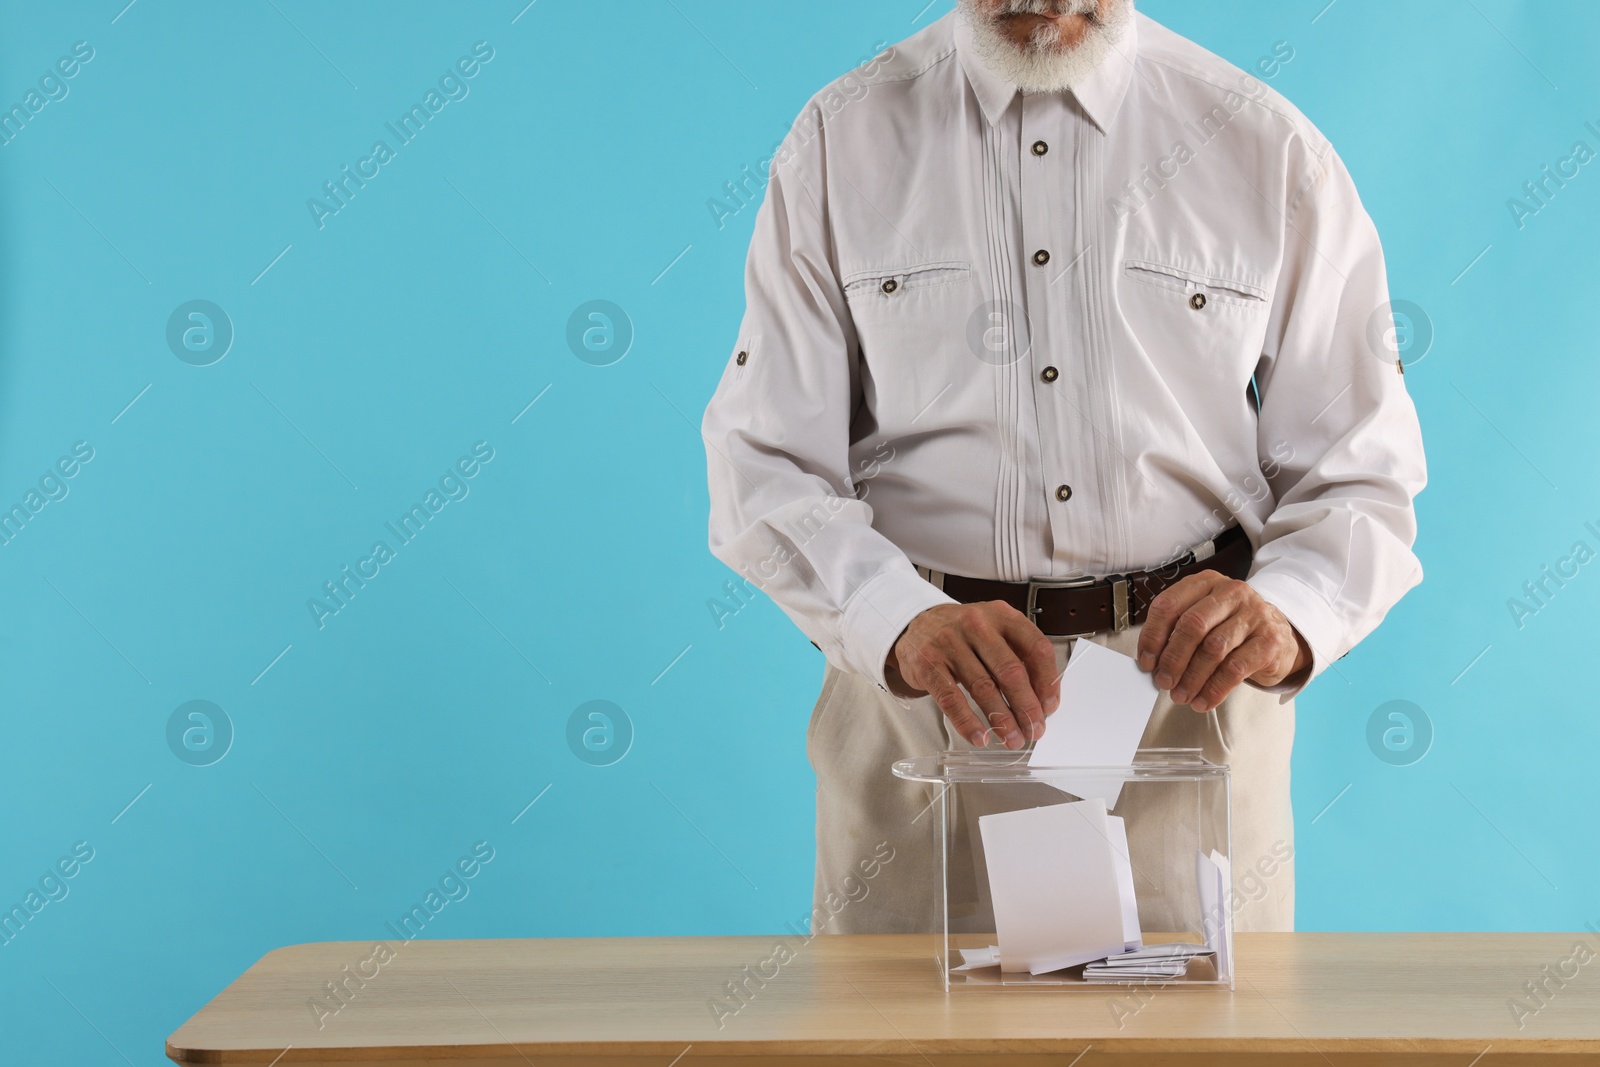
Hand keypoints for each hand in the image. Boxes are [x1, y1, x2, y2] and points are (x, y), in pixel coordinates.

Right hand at [886, 602, 1059, 749]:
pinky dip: (967, 722)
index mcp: (1001, 615)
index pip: (1036, 648)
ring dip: (1002, 719)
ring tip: (1011, 738)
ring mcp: (950, 643)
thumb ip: (1018, 657)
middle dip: (1027, 707)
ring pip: (983, 688)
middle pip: (1011, 672)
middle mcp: (977, 625)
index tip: (1050, 706)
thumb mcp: (994, 631)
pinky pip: (951, 699)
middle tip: (1034, 729)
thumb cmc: (962, 633)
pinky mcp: (928, 663)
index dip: (1047, 682)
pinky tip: (979, 736)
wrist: (914, 624)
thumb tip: (1041, 699)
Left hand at [1135, 572, 1310, 711]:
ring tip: (1181, 695)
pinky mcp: (1269, 640)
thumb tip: (1152, 663)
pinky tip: (1203, 701)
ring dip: (1192, 678)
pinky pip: (1235, 669)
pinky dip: (1214, 689)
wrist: (1279, 636)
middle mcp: (1231, 592)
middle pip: (1192, 626)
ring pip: (1213, 648)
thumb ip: (1178, 632)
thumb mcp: (1205, 619)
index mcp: (1206, 582)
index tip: (1146, 661)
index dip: (1152, 636)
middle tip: (1163, 682)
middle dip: (1173, 659)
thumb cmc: (1231, 629)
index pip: (1169, 604)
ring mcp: (1254, 614)